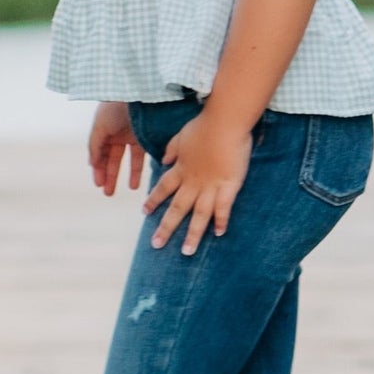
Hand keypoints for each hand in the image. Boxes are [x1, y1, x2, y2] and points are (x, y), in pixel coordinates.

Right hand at [89, 102, 144, 196]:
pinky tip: (144, 175)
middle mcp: (119, 134)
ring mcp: (135, 135)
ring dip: (131, 174)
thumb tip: (92, 164)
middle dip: (111, 176)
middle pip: (114, 159)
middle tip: (109, 194)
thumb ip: (95, 146)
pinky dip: (144, 166)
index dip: (99, 169)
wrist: (136, 93)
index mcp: (105, 130)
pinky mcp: (149, 136)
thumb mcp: (99, 126)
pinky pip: (145, 155)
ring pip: (131, 159)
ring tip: (132, 188)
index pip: (101, 154)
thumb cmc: (114, 107)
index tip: (99, 184)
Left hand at [142, 108, 250, 255]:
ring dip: (192, 234)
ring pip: (199, 214)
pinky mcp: (229, 185)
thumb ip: (172, 149)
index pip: (163, 188)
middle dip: (166, 227)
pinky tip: (219, 234)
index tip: (144, 212)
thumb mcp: (181, 136)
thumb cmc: (204, 125)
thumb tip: (163, 160)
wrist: (224, 121)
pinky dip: (221, 221)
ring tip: (187, 252)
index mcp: (181, 168)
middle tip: (156, 245)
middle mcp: (193, 181)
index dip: (153, 200)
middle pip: (177, 208)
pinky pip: (224, 207)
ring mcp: (211, 185)